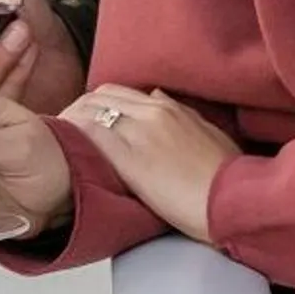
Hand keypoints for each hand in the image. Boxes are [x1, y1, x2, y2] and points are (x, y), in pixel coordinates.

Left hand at [62, 85, 238, 241]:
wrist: (232, 201)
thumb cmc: (227, 176)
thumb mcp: (209, 135)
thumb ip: (182, 115)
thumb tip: (158, 97)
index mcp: (169, 107)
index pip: (119, 93)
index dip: (100, 104)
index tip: (90, 118)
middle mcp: (152, 111)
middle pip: (101, 96)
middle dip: (82, 108)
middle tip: (70, 127)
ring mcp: (139, 132)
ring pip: (90, 109)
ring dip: (73, 120)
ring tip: (62, 137)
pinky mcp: (129, 157)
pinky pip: (90, 133)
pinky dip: (73, 134)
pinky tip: (65, 146)